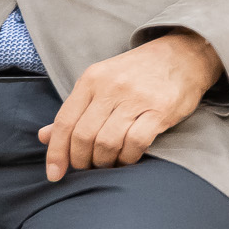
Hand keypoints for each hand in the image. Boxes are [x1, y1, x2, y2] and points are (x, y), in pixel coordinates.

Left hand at [39, 32, 223, 180]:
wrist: (184, 54)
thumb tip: (44, 136)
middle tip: (88, 167)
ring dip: (104, 161)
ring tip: (108, 163)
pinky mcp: (160, 109)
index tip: (55, 174)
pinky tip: (128, 157)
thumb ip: (75, 110)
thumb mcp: (101, 82)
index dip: (56, 152)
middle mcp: (111, 87)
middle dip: (82, 160)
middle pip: (84, 136)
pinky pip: (136, 143)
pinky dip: (128, 157)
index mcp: (92, 79)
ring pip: (107, 143)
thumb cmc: (138, 73)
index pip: (65, 122)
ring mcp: (136, 98)